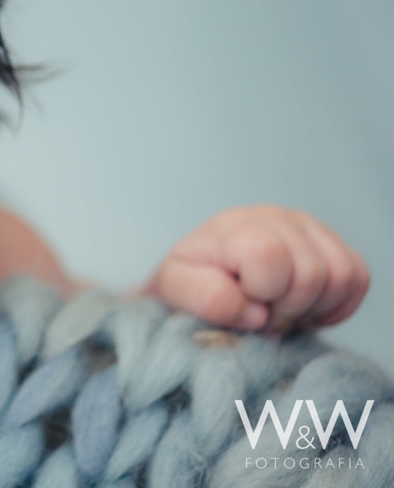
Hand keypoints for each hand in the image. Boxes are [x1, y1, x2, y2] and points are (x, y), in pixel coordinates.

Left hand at [142, 204, 369, 334]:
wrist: (203, 277)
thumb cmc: (191, 283)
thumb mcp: (176, 290)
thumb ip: (204, 297)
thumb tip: (255, 312)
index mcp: (235, 227)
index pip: (269, 255)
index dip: (261, 294)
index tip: (243, 306)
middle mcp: (276, 218)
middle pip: (311, 273)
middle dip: (287, 309)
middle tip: (263, 315)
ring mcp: (308, 228)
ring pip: (343, 275)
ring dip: (314, 307)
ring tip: (281, 310)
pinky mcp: (331, 244)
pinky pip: (359, 277)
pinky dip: (337, 303)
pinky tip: (305, 309)